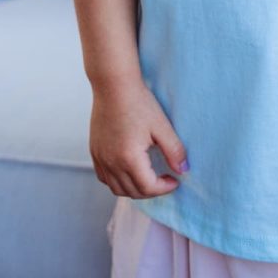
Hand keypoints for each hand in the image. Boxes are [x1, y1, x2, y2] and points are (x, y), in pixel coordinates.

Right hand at [89, 78, 189, 197]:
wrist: (114, 86)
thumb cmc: (138, 102)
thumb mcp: (161, 126)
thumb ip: (174, 150)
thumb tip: (183, 170)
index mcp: (129, 158)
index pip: (148, 187)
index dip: (164, 188)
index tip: (175, 180)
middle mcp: (111, 163)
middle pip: (132, 192)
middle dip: (151, 191)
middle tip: (164, 180)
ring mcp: (100, 158)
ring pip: (116, 188)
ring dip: (134, 189)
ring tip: (149, 178)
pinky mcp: (94, 152)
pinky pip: (104, 177)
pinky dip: (117, 181)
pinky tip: (129, 171)